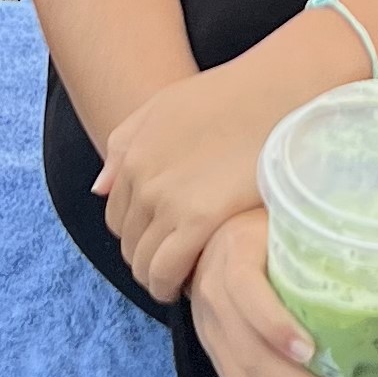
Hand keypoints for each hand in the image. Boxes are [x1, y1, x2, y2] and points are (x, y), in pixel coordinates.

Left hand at [96, 48, 310, 303]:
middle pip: (129, 243)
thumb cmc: (232, 94)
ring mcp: (167, 200)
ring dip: (159, 277)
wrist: (277, 92)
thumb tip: (100, 189)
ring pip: (144, 263)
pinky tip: (193, 284)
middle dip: (148, 257)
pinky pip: (166, 271)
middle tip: (179, 264)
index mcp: (133, 153)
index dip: (139, 235)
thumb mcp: (167, 105)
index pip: (117, 217)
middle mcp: (142, 179)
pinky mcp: (197, 219)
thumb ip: (127, 142)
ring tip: (187, 278)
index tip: (164, 242)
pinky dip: (172, 285)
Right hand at [189, 212, 361, 376]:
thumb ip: (323, 237)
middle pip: (253, 364)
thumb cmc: (267, 227)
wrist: (209, 241)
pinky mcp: (222, 376)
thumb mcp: (285, 218)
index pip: (247, 297)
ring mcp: (216, 349)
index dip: (276, 328)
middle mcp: (216, 309)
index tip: (313, 351)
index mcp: (232, 262)